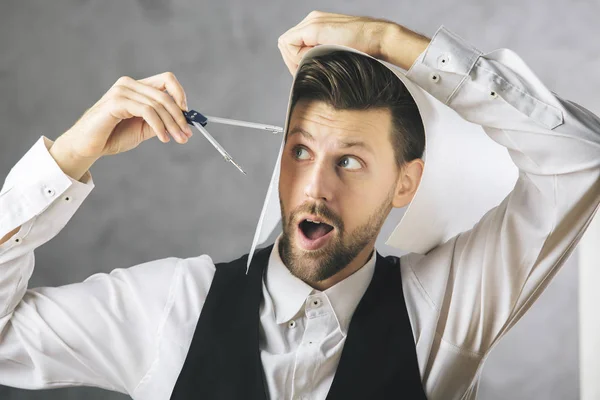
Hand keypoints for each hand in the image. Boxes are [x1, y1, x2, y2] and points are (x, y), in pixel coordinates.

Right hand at [56, 72, 192, 160]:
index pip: (166, 80)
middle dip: (180, 117)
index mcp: (136, 86)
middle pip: (165, 95)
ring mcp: (121, 91)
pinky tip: (163, 138)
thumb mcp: (144, 128)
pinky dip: (159, 126)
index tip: (187, 115)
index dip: (180, 95)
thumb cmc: (112, 136)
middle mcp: (129, 84)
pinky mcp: (116, 102)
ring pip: (158, 104)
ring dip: (172, 124)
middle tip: (187, 135)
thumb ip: (161, 121)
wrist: (88, 147)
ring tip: (178, 139)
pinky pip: (147, 111)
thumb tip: (183, 121)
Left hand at [278, 11, 429, 73]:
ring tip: (314, 65)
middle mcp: (311, 20)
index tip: (308, 71)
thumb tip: (304, 71)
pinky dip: (297, 56)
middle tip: (308, 72)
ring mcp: (312, 22)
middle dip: (293, 61)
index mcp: (316, 25)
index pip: (291, 44)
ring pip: (286, 44)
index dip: (294, 61)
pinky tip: (314, 60)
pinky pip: (290, 43)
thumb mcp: (335, 54)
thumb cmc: (363, 50)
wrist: (379, 38)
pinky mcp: (314, 27)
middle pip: (286, 44)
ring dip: (295, 59)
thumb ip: (319, 57)